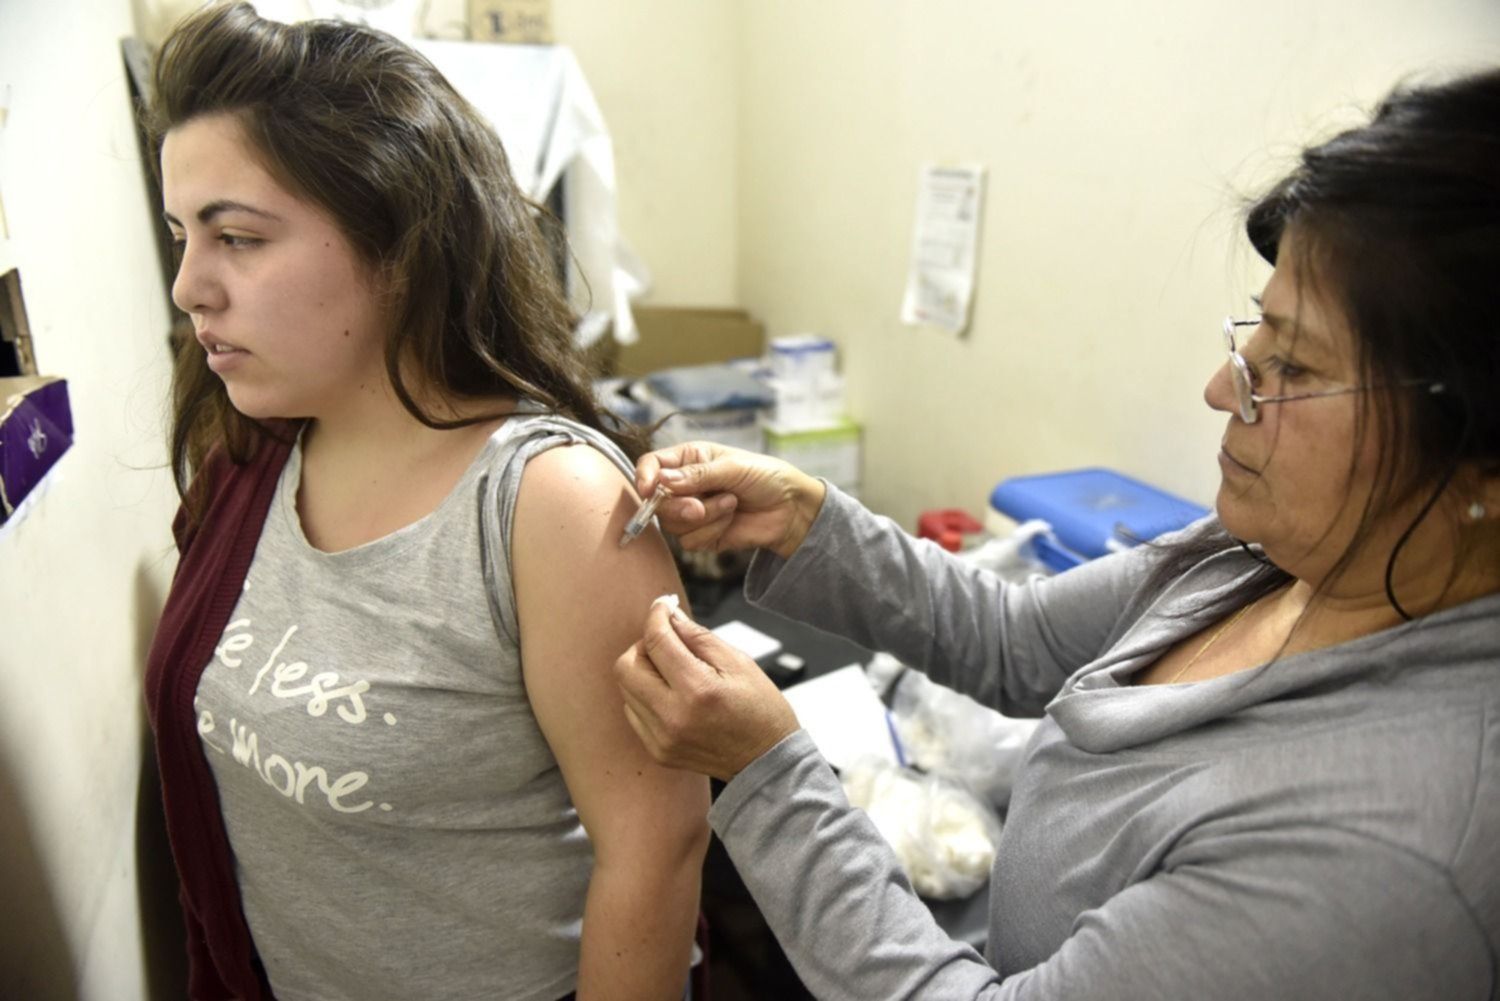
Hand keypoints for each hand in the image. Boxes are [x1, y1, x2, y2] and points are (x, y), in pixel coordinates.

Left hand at [614, 601, 800, 781]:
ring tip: (673, 670)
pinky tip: (671, 694)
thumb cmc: (760, 709)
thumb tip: (669, 615)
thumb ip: (698, 636)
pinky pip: (633, 711)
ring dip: (643, 670)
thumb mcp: (738, 662)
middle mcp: (672, 717)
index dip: (657, 616)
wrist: (766, 762)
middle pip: (627, 666)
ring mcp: (661, 738)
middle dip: (644, 645)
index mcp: (697, 690)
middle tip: (668, 642)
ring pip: (626, 688)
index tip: (663, 605)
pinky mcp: (657, 750)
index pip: (657, 641)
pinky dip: (645, 695)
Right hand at [635, 441, 825, 559]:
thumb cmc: (766, 477)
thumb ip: (697, 474)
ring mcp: (691, 512)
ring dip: (705, 518)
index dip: (644, 477)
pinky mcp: (702, 535)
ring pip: (673, 524)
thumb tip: (662, 480)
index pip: (651, 465)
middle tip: (699, 507)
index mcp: (688, 459)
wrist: (791, 509)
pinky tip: (731, 520)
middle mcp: (685, 485)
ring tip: (731, 504)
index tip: (648, 490)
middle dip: (678, 506)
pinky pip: (690, 542)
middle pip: (656, 501)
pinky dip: (711, 532)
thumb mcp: (733, 467)